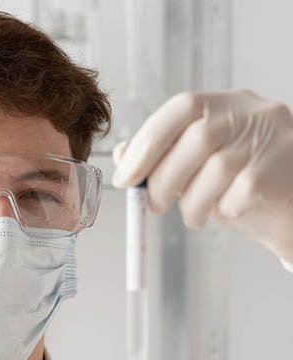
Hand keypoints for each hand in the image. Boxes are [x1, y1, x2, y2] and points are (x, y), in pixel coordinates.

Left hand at [112, 89, 292, 262]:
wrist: (288, 208)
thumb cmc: (237, 185)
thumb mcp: (195, 168)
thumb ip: (161, 158)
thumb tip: (122, 155)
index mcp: (224, 104)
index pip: (182, 106)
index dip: (148, 141)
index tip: (125, 177)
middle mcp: (252, 112)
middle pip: (198, 138)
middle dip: (164, 178)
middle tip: (153, 205)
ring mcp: (272, 138)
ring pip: (218, 168)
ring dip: (192, 202)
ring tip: (191, 217)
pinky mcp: (282, 169)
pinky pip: (240, 193)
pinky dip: (222, 209)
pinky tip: (223, 212)